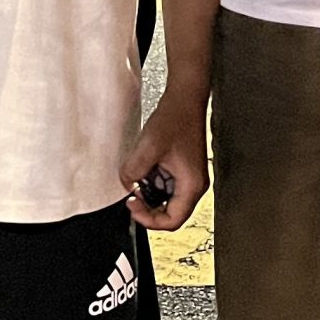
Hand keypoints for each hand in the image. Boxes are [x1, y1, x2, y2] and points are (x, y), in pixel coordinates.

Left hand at [120, 89, 208, 231]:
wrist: (185, 98)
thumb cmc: (176, 119)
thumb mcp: (149, 146)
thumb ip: (134, 170)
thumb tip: (125, 183)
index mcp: (192, 185)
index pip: (172, 221)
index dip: (149, 220)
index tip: (132, 206)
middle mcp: (194, 185)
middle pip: (170, 214)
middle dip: (148, 208)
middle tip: (132, 196)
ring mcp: (189, 177)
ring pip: (166, 200)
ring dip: (149, 195)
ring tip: (137, 179)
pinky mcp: (183, 169)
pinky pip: (165, 185)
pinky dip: (152, 183)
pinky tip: (144, 168)